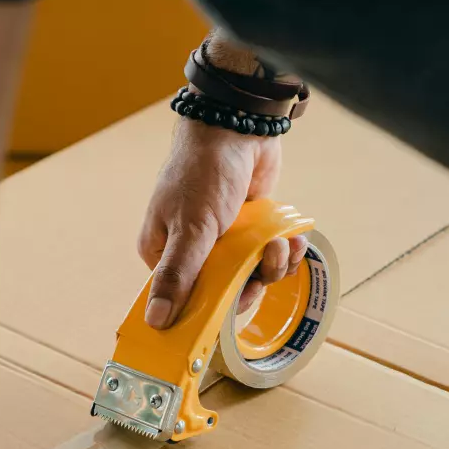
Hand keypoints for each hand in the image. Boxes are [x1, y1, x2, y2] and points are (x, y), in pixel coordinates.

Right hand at [137, 115, 306, 326]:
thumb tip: (154, 323)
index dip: (212, 308)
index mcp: (163, 254)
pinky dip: (285, 252)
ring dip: (274, 265)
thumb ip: (176, 277)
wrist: (237, 125)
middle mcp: (190, 251)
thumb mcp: (190, 230)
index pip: (184, 300)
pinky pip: (268, 256)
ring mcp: (223, 241)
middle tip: (265, 266)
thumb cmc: (202, 173)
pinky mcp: (250, 230)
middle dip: (252, 282)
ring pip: (251, 275)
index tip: (237, 302)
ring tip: (281, 245)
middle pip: (224, 292)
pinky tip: (293, 240)